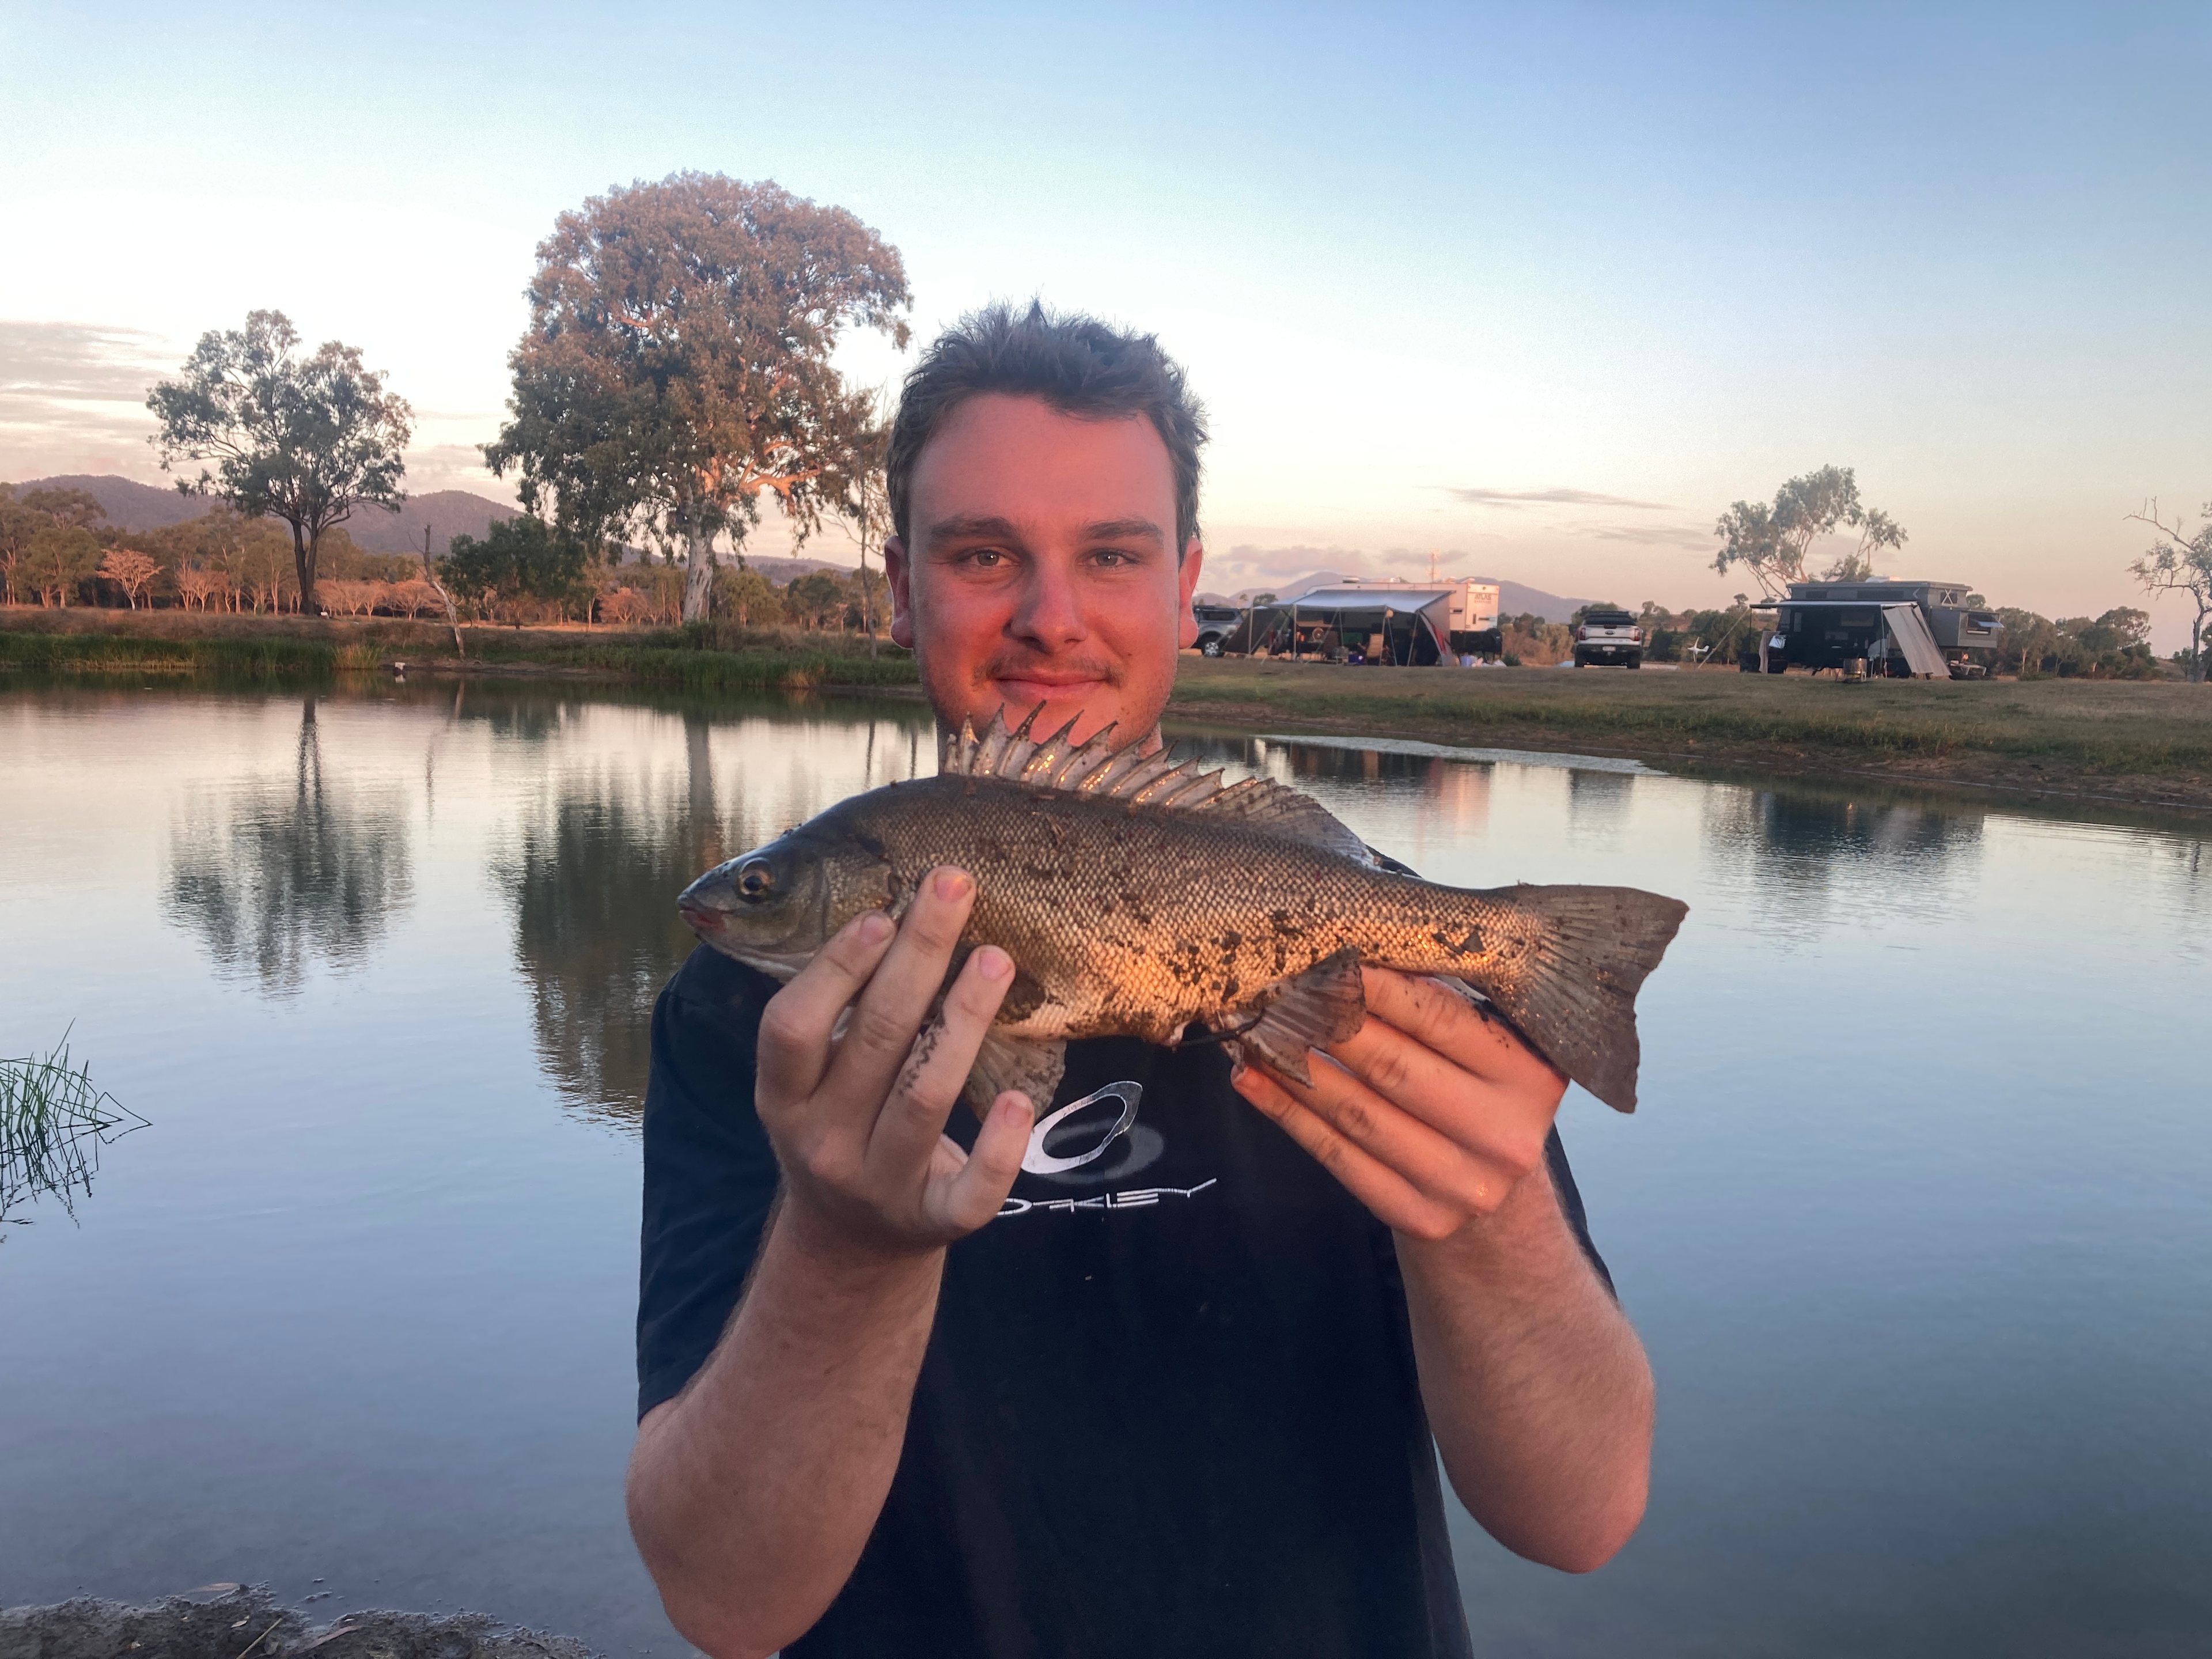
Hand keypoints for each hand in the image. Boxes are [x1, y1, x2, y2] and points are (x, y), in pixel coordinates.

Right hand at [754, 865, 1034, 1266]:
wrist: (850, 1242)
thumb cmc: (841, 1123)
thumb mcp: (813, 1078)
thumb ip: (836, 1009)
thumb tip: (889, 905)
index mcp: (782, 1099)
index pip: (792, 1028)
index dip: (833, 969)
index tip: (881, 913)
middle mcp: (821, 1142)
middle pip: (874, 1041)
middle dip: (918, 958)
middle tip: (955, 889)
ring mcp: (878, 1186)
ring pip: (925, 1098)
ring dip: (965, 1021)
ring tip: (997, 958)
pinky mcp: (932, 1223)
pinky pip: (971, 1190)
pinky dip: (998, 1146)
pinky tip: (1019, 1099)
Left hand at [1230, 967, 1566, 1241]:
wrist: (1492, 1172)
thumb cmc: (1478, 1083)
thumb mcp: (1485, 1038)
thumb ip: (1434, 999)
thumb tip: (1344, 958)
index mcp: (1531, 1076)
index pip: (1438, 1020)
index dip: (1375, 989)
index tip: (1325, 962)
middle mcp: (1504, 1136)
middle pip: (1393, 1069)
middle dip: (1324, 1024)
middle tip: (1276, 992)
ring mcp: (1462, 1185)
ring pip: (1358, 1115)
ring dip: (1293, 1069)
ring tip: (1251, 1032)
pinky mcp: (1421, 1218)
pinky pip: (1339, 1159)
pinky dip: (1287, 1114)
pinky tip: (1252, 1081)